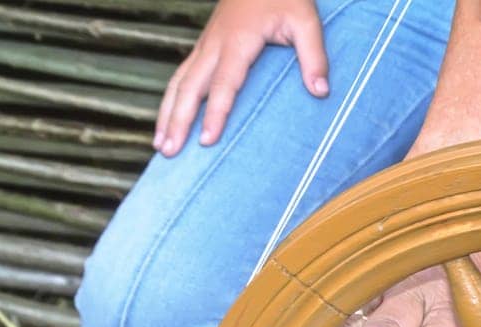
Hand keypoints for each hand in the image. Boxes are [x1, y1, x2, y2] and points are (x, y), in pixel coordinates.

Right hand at [156, 0, 328, 156]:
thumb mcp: (306, 20)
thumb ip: (314, 56)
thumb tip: (320, 91)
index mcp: (237, 41)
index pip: (223, 84)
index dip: (214, 113)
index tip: (206, 141)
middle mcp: (214, 44)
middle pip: (189, 88)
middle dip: (177, 121)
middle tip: (168, 152)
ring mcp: (205, 44)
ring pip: (178, 82)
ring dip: (167, 114)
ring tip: (160, 145)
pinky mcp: (204, 45)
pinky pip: (181, 75)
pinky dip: (171, 99)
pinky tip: (167, 119)